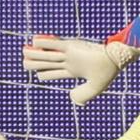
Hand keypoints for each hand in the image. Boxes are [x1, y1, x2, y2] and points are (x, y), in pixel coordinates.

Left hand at [22, 34, 139, 106]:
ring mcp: (69, 53)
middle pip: (47, 62)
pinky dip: (44, 43)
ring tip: (23, 51)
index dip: (44, 73)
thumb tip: (71, 98)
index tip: (37, 74)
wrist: (116, 59)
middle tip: (24, 61)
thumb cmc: (107, 71)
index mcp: (73, 70)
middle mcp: (69, 61)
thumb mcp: (94, 88)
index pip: (54, 72)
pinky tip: (33, 42)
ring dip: (34, 54)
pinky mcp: (72, 46)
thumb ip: (83, 95)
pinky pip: (54, 45)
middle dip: (35, 63)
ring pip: (47, 55)